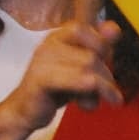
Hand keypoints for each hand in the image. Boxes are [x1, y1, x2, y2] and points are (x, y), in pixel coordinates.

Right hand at [4, 19, 122, 129]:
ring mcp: (43, 60)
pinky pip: (75, 80)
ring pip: (88, 65)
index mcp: (59, 37)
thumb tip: (114, 28)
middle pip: (93, 53)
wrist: (24, 111)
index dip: (101, 45)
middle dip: (105, 75)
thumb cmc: (53, 89)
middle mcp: (50, 44)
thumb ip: (98, 49)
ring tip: (95, 102)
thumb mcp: (80, 68)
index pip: (86, 28)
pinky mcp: (41, 79)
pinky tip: (89, 104)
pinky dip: (89, 93)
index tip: (105, 63)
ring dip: (102, 88)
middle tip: (107, 92)